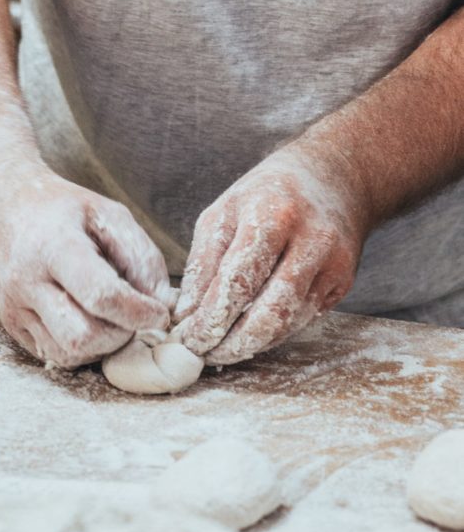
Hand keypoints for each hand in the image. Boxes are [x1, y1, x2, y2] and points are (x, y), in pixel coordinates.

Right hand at [0, 168, 172, 367]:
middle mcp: (27, 282)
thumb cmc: (60, 210)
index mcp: (54, 247)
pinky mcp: (11, 326)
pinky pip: (53, 356)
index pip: (101, 296)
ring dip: (101, 346)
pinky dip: (81, 349)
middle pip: (83, 336)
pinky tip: (88, 322)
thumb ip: (142, 257)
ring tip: (110, 319)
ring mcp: (15, 309)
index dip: (139, 313)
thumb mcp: (108, 213)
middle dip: (120, 335)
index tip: (158, 314)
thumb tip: (161, 303)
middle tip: (132, 316)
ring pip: (68, 354)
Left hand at [175, 146, 371, 364]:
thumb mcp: (224, 212)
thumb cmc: (267, 195)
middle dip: (232, 343)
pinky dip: (272, 334)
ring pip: (288, 323)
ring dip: (251, 345)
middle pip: (269, 313)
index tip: (188, 339)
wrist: (335, 177)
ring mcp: (333, 265)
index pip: (238, 282)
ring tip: (221, 350)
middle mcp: (311, 242)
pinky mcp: (343, 282)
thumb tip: (187, 315)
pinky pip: (303, 320)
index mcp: (273, 216)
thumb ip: (203, 263)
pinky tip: (249, 336)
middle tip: (204, 353)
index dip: (211, 319)